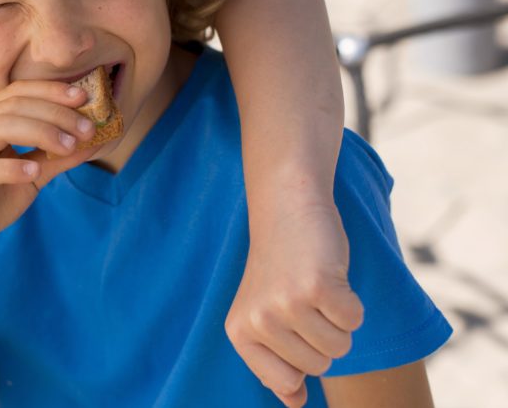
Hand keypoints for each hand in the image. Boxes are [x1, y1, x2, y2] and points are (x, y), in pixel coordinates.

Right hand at [0, 80, 95, 269]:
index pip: (16, 91)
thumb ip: (56, 156)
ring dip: (39, 133)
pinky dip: (11, 167)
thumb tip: (93, 140)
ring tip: (68, 147)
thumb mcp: (31, 175)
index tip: (84, 99)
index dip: (51, 92)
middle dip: (54, 114)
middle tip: (87, 128)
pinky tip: (34, 171)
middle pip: (12, 105)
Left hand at [225, 203, 363, 406]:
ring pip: (341, 346)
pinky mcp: (317, 287)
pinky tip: (329, 275)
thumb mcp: (265, 315)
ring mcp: (286, 305)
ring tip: (315, 287)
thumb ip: (275, 363)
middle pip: (321, 365)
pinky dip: (352, 301)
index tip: (290, 325)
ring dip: (339, 319)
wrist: (287, 207)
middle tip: (303, 297)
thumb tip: (296, 405)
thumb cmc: (280, 267)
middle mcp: (258, 322)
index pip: (288, 383)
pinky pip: (355, 321)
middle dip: (323, 335)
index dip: (302, 358)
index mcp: (240, 334)